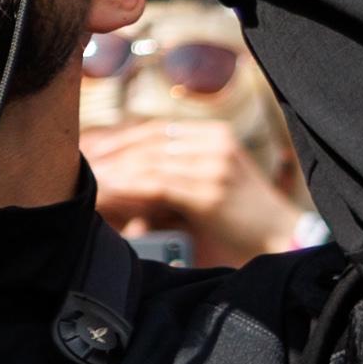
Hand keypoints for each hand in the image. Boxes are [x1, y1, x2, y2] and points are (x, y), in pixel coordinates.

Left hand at [86, 114, 304, 266]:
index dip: (121, 137)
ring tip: (90, 179)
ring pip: (150, 161)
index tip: (93, 148)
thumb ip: (176, 168)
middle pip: (149, 141)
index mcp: (215, 134)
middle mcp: (215, 143)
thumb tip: (126, 168)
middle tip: (82, 162)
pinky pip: (158, 184)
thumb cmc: (239, 212)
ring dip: (116, 171)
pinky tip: (110, 193)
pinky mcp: (210, 191)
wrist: (280, 235)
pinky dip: (130, 187)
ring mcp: (214, 165)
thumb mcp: (210, 177)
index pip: (157, 128)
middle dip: (112, 152)